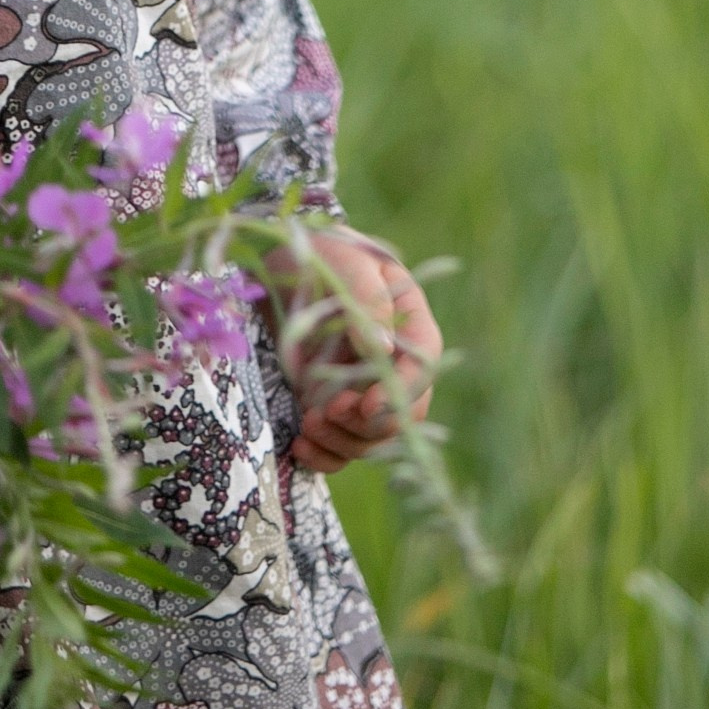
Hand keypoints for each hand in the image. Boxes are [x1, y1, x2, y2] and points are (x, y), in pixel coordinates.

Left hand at [269, 229, 441, 474]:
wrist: (285, 260)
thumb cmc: (323, 252)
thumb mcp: (346, 265)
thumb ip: (366, 304)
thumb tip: (384, 349)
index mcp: (410, 321)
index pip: (423, 364)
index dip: (401, 392)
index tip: (366, 404)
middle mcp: (394, 362)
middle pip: (403, 412)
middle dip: (368, 423)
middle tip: (327, 412)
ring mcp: (365, 387)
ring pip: (373, 436)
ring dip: (344, 442)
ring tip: (308, 424)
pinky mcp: (334, 403)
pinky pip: (342, 445)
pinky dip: (326, 456)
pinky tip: (301, 447)